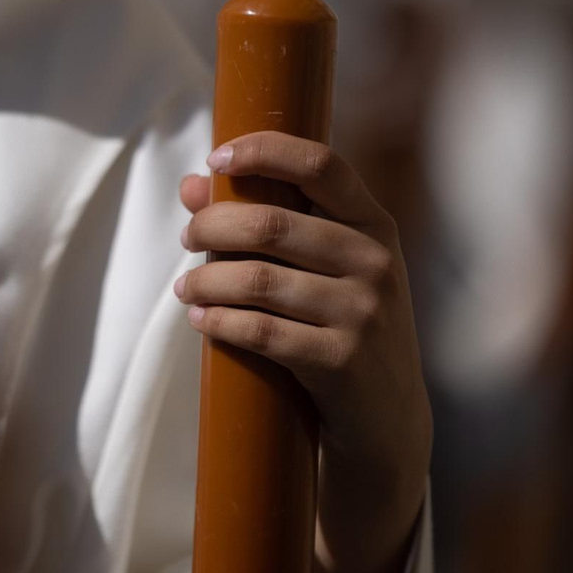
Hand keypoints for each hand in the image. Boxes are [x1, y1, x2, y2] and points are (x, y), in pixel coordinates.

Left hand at [176, 131, 430, 572]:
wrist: (387, 420)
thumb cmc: (344, 327)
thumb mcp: (323, 270)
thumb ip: (266, 220)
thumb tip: (193, 183)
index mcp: (374, 225)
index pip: (321, 165)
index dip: (265, 152)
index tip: (217, 158)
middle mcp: (376, 262)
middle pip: (271, 224)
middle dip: (212, 227)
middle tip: (188, 239)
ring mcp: (363, 313)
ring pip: (258, 280)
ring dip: (206, 280)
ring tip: (184, 287)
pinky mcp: (342, 362)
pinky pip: (262, 331)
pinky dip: (220, 322)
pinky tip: (202, 320)